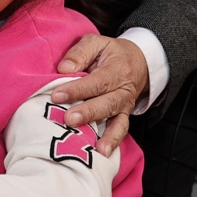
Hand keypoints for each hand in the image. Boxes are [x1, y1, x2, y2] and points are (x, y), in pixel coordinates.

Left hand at [51, 34, 149, 157]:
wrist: (139, 61)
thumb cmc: (111, 52)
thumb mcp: (97, 42)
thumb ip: (80, 53)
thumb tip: (64, 69)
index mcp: (116, 69)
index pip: (96, 81)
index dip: (77, 89)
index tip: (57, 95)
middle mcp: (123, 90)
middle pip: (107, 103)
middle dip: (87, 113)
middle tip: (68, 119)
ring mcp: (125, 105)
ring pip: (116, 120)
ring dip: (103, 134)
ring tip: (91, 145)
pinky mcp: (123, 116)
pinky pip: (121, 130)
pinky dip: (113, 142)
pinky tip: (103, 154)